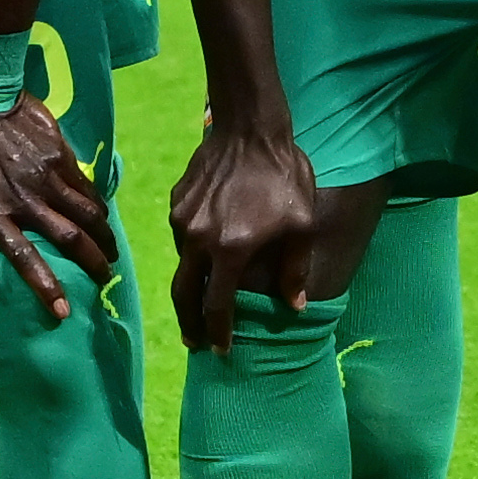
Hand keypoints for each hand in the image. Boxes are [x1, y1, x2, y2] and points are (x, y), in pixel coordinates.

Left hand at [0, 96, 112, 323]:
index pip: (25, 260)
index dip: (47, 288)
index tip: (64, 312)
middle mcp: (25, 200)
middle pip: (69, 240)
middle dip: (92, 263)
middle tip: (104, 278)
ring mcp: (46, 176)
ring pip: (86, 213)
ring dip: (102, 236)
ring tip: (110, 251)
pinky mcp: (60, 154)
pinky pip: (85, 186)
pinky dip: (96, 204)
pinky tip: (102, 214)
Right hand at [163, 113, 334, 354]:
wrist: (250, 127)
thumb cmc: (283, 175)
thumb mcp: (301, 224)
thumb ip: (295, 269)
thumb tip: (294, 307)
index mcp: (228, 250)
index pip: (216, 306)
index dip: (218, 333)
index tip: (220, 350)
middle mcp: (196, 240)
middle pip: (183, 294)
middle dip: (189, 323)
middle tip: (196, 342)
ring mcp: (181, 219)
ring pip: (180, 262)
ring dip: (192, 282)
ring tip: (204, 293)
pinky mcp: (176, 201)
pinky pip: (181, 235)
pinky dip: (191, 250)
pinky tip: (206, 247)